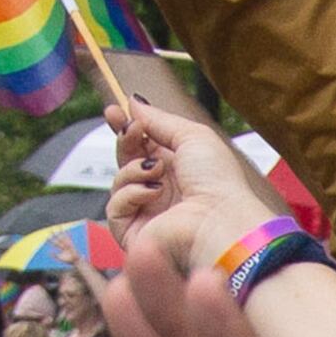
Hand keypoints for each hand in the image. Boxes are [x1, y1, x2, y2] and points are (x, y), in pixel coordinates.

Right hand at [104, 88, 274, 254]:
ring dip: (134, 169)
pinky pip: (115, 207)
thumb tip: (134, 103)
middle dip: (126, 140)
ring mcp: (148, 214)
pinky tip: (152, 194)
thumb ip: (160, 120)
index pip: (144, 147)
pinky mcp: (134, 233)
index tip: (115, 111)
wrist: (220, 222)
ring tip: (158, 171)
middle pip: (128, 160)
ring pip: (119, 181)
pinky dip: (131, 194)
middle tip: (132, 129)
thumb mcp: (192, 136)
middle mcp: (164, 192)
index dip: (127, 129)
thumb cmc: (218, 182)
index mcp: (180, 171)